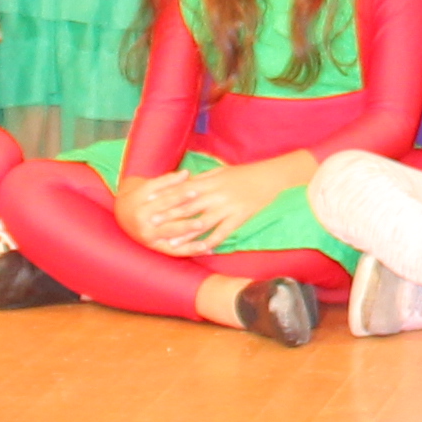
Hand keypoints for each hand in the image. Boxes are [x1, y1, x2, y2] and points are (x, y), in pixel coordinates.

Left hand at [129, 166, 249, 251]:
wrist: (271, 177)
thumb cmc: (244, 173)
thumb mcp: (221, 171)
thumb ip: (202, 178)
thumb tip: (183, 182)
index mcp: (210, 181)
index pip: (183, 190)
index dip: (166, 197)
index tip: (151, 203)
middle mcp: (217, 194)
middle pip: (188, 207)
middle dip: (169, 216)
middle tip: (152, 224)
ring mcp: (228, 206)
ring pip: (203, 223)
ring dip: (186, 235)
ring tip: (172, 244)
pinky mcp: (240, 217)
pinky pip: (223, 232)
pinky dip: (212, 242)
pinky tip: (202, 250)